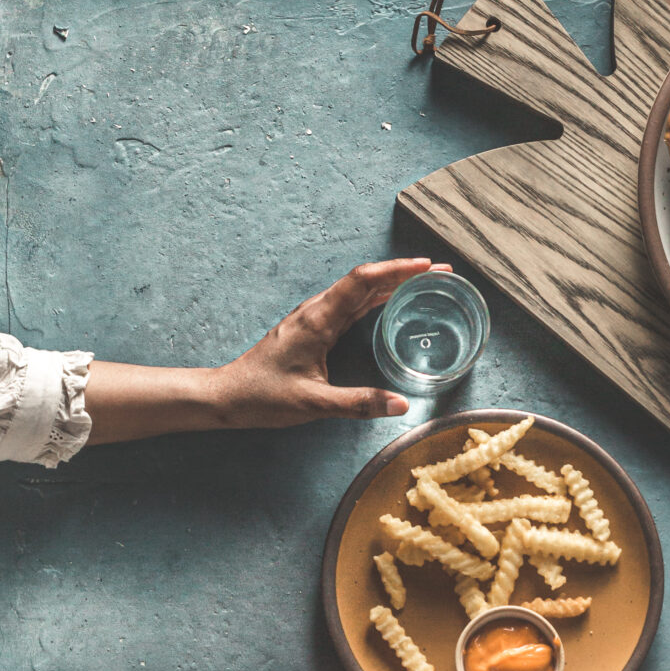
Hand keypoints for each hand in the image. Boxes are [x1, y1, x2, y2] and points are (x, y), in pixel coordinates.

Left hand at [209, 258, 453, 426]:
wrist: (229, 395)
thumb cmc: (264, 396)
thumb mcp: (314, 403)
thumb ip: (358, 403)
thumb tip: (401, 404)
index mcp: (318, 320)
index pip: (363, 282)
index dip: (397, 270)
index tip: (427, 266)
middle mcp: (317, 311)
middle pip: (366, 280)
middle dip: (404, 272)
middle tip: (440, 272)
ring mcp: (315, 318)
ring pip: (359, 290)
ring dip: (392, 282)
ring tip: (424, 281)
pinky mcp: (314, 328)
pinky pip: (352, 304)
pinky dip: (377, 298)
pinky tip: (392, 302)